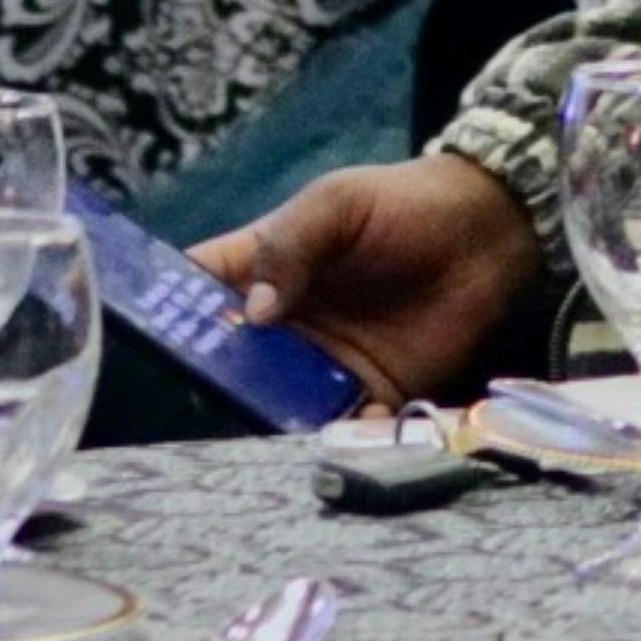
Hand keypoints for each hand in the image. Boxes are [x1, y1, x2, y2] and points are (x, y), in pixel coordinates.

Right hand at [197, 150, 545, 411]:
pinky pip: (342, 425)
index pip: (197, 294)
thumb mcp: (339, 203)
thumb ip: (291, 244)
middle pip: (228, 364)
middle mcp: (283, 324)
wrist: (491, 230)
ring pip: (278, 404)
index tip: (149, 342)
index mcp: (261, 268)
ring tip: (269, 432)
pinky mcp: (372, 392)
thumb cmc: (405, 203)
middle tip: (216, 399)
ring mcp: (324, 363)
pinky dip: (338, 437)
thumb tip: (254, 311)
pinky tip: (342, 436)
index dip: (168, 317)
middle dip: (217, 385)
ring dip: (271, 420)